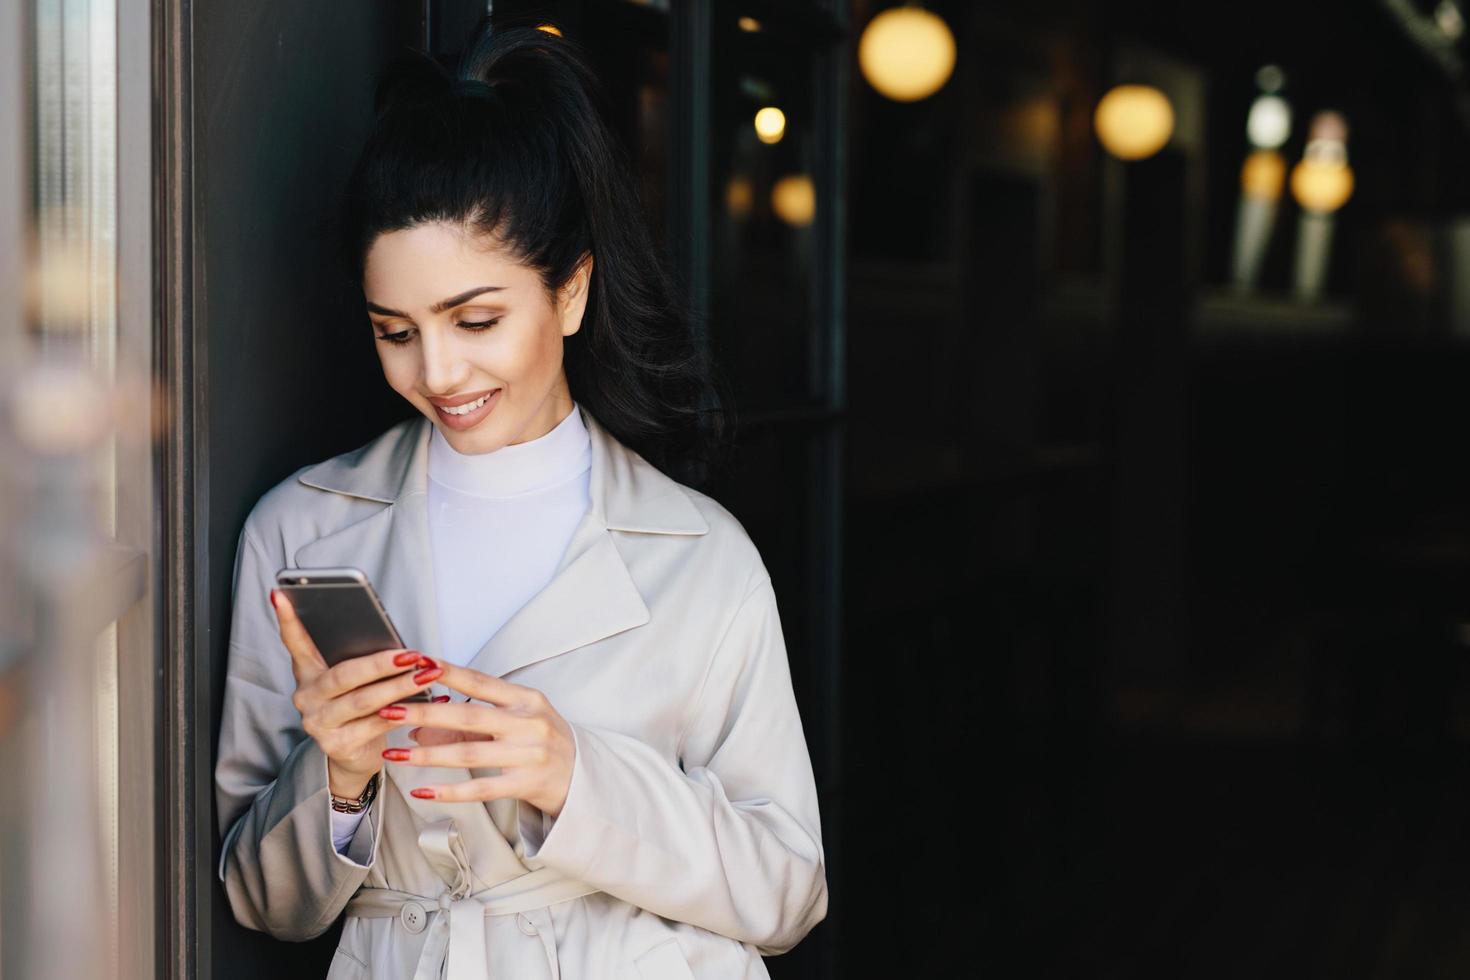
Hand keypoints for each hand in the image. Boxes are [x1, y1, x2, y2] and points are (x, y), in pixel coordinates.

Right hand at [269, 588, 442, 797]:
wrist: (355, 756)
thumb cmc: (360, 708)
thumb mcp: (355, 682)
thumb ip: (362, 661)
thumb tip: (397, 646)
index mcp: (308, 672)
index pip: (295, 642)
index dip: (288, 620)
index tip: (280, 594)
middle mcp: (307, 696)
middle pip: (344, 675)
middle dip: (382, 663)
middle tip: (412, 654)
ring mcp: (318, 723)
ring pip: (363, 701)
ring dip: (399, 687)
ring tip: (427, 676)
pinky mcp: (336, 745)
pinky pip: (375, 725)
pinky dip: (402, 713)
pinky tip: (423, 704)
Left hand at [377, 661, 576, 817]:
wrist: (583, 777)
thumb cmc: (542, 742)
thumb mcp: (513, 723)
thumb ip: (468, 723)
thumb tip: (418, 728)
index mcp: (526, 700)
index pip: (481, 683)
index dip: (448, 673)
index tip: (417, 665)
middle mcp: (529, 724)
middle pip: (469, 717)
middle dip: (426, 713)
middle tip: (391, 711)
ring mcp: (528, 755)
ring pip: (469, 754)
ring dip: (427, 755)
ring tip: (394, 753)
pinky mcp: (525, 784)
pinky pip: (480, 788)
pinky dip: (448, 791)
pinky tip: (422, 791)